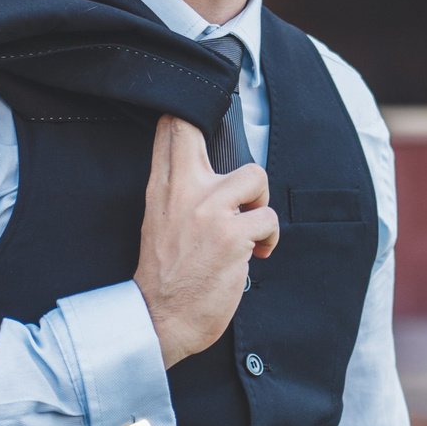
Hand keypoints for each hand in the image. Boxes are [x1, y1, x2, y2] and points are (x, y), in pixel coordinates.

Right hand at [135, 115, 277, 367]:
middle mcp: (181, 191)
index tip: (205, 107)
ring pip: (255, 177)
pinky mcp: (232, 235)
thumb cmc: (166, 275)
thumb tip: (205, 167)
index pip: (170, 129)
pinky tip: (256, 254)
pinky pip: (268, 220)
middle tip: (234, 163)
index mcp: (160, 188)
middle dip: (215, 124)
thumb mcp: (157, 222)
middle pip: (194, 128)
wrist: (160, 318)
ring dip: (260, 204)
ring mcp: (208, 210)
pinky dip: (269, 239)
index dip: (188, 108)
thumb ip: (177, 190)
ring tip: (250, 228)